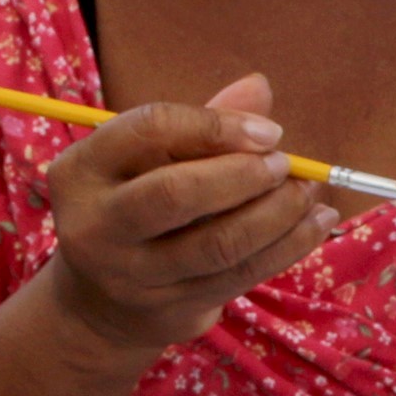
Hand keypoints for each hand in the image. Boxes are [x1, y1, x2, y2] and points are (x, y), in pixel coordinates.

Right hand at [41, 72, 334, 362]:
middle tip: (288, 165)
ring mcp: (130, 274)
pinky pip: (241, 275)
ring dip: (278, 214)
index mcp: (80, 171)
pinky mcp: (170, 309)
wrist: (100, 304)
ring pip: (218, 243)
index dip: (216, 126)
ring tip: (310, 193)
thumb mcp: (147, 163)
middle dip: (245, 174)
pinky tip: (315, 224)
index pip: (148, 131)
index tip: (269, 131)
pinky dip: (288, 247)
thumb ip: (200, 124)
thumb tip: (260, 86)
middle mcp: (94, 224)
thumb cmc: (134, 209)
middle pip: (177, 193)